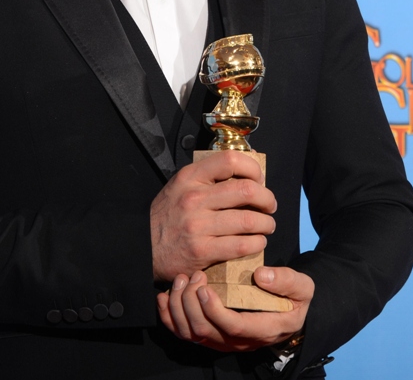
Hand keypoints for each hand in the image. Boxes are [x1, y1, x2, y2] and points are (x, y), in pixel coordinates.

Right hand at [150, 151, 276, 282]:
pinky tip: (257, 242)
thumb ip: (208, 178)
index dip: (253, 168)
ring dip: (266, 224)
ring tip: (266, 226)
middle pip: (246, 190)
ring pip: (249, 220)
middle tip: (269, 205)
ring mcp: (198, 225)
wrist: (143, 245)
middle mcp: (194, 198)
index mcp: (191, 177)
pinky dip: (257, 243)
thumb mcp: (181, 185)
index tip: (259, 179)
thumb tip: (247, 173)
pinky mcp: (202, 250)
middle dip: (267, 199)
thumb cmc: (168, 214)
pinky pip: (241, 245)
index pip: (230, 160)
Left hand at [157, 266, 313, 351]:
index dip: (215, 310)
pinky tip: (165, 297)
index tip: (205, 288)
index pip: (233, 327)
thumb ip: (286, 281)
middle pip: (206, 332)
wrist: (290, 311)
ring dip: (179, 307)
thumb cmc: (294, 297)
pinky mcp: (212, 334)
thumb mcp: (302, 286)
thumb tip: (260, 276)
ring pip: (192, 333)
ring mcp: (224, 340)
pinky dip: (169, 316)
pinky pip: (184, 332)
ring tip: (181, 280)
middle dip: (192, 303)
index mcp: (264, 329)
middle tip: (193, 277)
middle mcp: (240, 340)